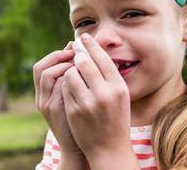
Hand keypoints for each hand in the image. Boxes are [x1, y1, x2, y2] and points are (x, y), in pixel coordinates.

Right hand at [33, 41, 82, 155]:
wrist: (77, 145)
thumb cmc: (80, 117)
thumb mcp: (73, 95)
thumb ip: (72, 77)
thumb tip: (77, 51)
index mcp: (44, 92)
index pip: (42, 65)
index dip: (56, 54)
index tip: (73, 48)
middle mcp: (41, 97)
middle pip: (40, 67)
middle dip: (58, 56)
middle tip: (75, 52)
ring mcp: (45, 103)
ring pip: (47, 74)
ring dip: (64, 64)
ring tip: (79, 64)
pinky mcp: (54, 110)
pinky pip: (57, 87)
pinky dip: (69, 77)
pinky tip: (82, 76)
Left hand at [61, 33, 132, 160]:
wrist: (109, 148)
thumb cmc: (116, 117)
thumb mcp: (120, 96)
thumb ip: (110, 75)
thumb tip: (93, 50)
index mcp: (118, 88)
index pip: (103, 59)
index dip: (92, 45)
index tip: (84, 37)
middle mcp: (105, 94)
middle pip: (84, 63)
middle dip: (78, 55)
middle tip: (75, 53)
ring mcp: (88, 104)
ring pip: (71, 74)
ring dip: (70, 70)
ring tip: (74, 73)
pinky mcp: (75, 112)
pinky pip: (65, 89)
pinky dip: (66, 85)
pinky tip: (70, 87)